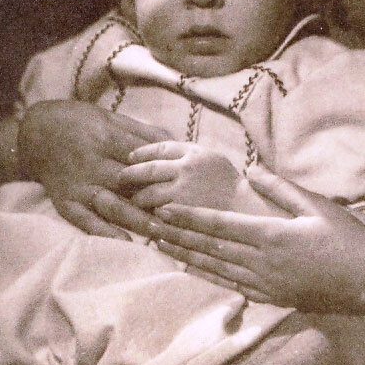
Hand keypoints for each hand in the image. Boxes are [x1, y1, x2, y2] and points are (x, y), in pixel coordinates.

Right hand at [18, 100, 173, 239]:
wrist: (34, 133)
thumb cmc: (78, 121)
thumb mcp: (109, 116)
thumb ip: (141, 131)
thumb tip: (175, 140)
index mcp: (105, 137)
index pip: (139, 156)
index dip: (162, 169)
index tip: (186, 181)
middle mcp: (92, 162)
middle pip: (128, 183)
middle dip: (154, 197)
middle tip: (181, 214)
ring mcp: (78, 184)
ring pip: (110, 204)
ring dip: (135, 219)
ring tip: (159, 231)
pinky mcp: (65, 201)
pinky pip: (84, 220)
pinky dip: (103, 232)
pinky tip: (124, 242)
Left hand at [121, 141, 241, 211]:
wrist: (245, 208)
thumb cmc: (228, 183)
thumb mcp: (212, 158)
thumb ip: (188, 154)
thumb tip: (160, 153)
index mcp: (194, 152)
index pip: (160, 148)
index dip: (142, 152)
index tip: (131, 157)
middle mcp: (186, 168)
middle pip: (148, 169)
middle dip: (130, 174)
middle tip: (119, 178)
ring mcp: (183, 191)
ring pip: (148, 194)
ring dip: (137, 198)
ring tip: (133, 201)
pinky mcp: (182, 212)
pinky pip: (157, 212)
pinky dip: (148, 214)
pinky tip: (145, 216)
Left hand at [154, 164, 364, 311]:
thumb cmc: (346, 238)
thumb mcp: (315, 205)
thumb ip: (280, 188)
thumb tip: (251, 170)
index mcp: (271, 236)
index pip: (219, 225)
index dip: (190, 217)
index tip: (164, 209)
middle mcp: (262, 262)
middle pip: (210, 247)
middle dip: (179, 235)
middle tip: (150, 225)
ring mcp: (266, 284)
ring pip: (216, 268)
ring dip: (187, 255)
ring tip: (162, 244)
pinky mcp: (272, 297)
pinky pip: (231, 285)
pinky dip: (208, 275)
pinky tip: (194, 268)